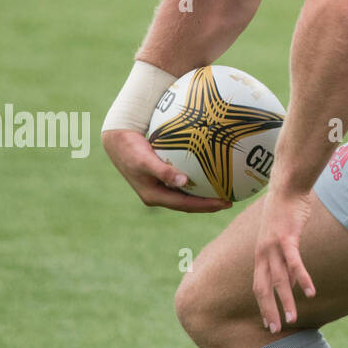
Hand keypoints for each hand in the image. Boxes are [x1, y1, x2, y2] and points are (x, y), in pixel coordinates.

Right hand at [102, 128, 231, 212]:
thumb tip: (184, 181)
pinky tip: (210, 173)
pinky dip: (196, 182)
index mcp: (154, 196)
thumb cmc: (131, 149)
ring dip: (203, 195)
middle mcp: (157, 194)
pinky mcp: (160, 178)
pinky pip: (182, 183)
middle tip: (230, 201)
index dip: (206, 206)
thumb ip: (163, 171)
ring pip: (185, 195)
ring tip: (223, 191)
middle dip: (208, 204)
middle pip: (188, 204)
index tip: (225, 202)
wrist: (117, 141)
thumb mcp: (145, 161)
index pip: (186, 205)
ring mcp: (158, 187)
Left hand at [252, 186, 316, 333]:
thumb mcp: (281, 237)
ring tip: (292, 319)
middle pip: (264, 288)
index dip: (262, 305)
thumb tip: (288, 279)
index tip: (268, 322)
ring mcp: (274, 245)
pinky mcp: (288, 237)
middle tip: (275, 330)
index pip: (258, 285)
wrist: (287, 186)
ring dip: (286, 302)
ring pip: (279, 280)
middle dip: (269, 310)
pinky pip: (294, 263)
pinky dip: (301, 279)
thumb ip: (284, 258)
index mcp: (261, 254)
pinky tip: (309, 292)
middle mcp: (263, 253)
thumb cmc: (286, 209)